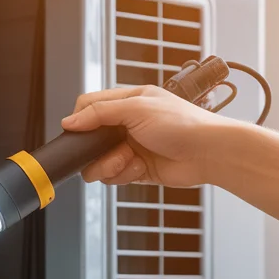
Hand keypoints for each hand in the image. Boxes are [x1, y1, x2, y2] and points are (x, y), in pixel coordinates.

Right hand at [60, 85, 233, 187]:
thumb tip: (68, 122)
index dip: (79, 121)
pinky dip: (124, 174)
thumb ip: (99, 113)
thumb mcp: (136, 108)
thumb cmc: (182, 124)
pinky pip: (113, 176)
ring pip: (98, 162)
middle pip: (89, 140)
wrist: (209, 153)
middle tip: (111, 149)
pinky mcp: (136, 169)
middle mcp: (126, 124)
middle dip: (95, 150)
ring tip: (130, 160)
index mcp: (127, 101)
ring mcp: (130, 148)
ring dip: (110, 165)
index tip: (78, 133)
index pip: (89, 106)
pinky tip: (142, 168)